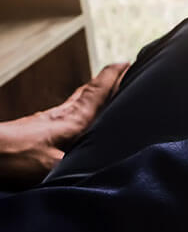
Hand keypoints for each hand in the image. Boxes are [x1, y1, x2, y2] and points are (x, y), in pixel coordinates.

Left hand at [0, 63, 128, 187]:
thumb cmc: (16, 157)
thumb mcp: (54, 165)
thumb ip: (80, 166)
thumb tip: (103, 169)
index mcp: (72, 120)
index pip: (97, 92)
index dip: (114, 77)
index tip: (127, 62)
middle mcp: (62, 116)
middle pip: (88, 92)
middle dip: (107, 81)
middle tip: (122, 71)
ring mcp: (47, 122)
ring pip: (76, 102)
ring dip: (93, 94)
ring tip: (106, 92)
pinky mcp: (36, 130)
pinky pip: (66, 113)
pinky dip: (79, 108)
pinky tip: (76, 119)